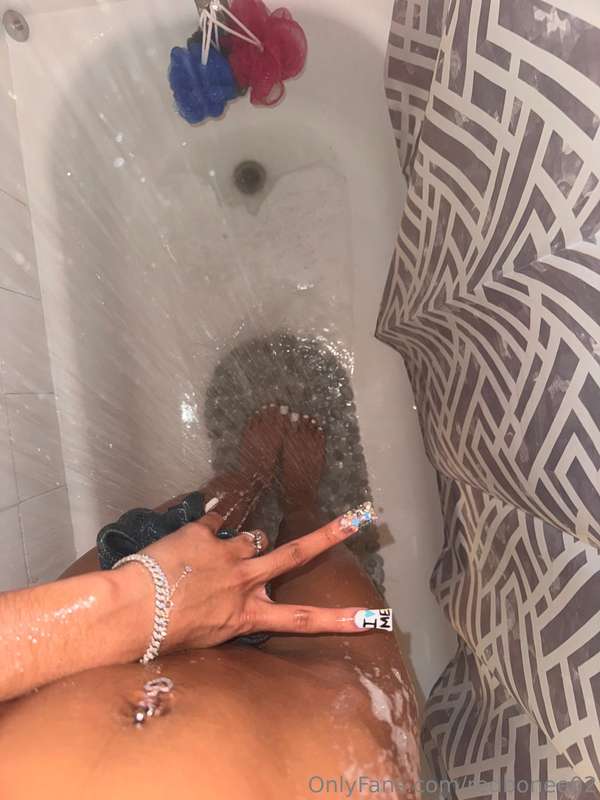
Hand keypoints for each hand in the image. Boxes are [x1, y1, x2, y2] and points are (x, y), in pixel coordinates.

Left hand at [138, 510, 385, 650]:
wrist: (131, 612)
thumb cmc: (162, 635)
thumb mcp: (204, 637)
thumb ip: (226, 615)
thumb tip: (232, 601)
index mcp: (245, 616)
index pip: (301, 620)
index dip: (340, 619)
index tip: (373, 618)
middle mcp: (244, 582)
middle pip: (295, 555)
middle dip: (329, 536)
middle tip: (358, 519)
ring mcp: (227, 555)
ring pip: (254, 537)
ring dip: (245, 543)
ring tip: (218, 555)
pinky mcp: (204, 534)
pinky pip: (216, 523)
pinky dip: (209, 528)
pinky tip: (193, 537)